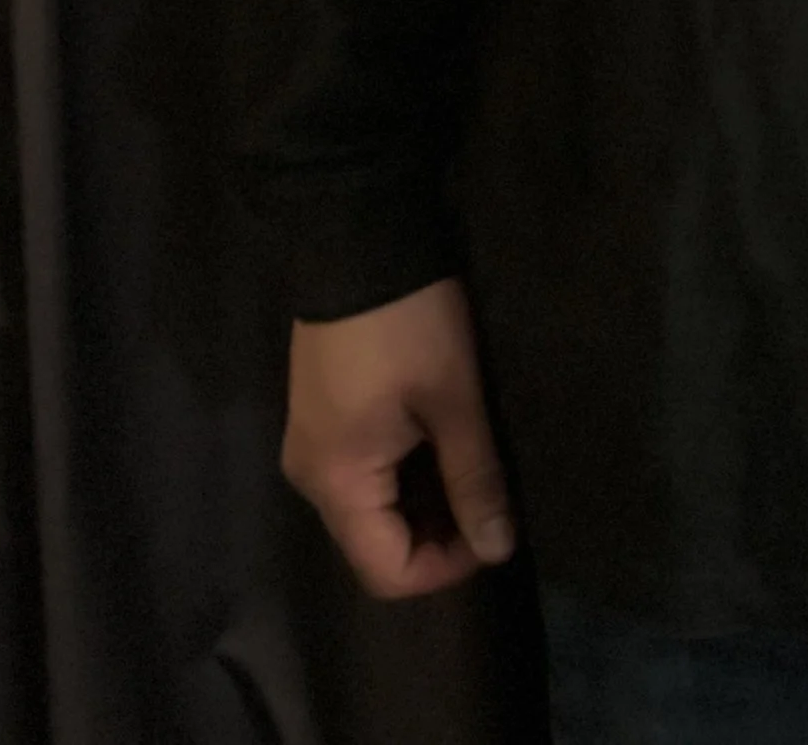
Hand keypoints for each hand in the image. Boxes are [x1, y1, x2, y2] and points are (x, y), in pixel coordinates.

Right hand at [283, 276, 516, 599]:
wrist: (359, 237)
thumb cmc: (410, 325)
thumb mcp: (454, 401)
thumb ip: (474, 480)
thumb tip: (498, 549)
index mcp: (336, 483)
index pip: (386, 571)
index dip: (446, 567)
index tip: (495, 533)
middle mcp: (311, 477)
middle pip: (374, 544)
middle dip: (437, 535)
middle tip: (491, 500)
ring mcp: (309, 445)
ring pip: (369, 509)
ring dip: (422, 503)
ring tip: (473, 470)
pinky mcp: (319, 417)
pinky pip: (360, 473)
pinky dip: (402, 474)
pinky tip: (441, 444)